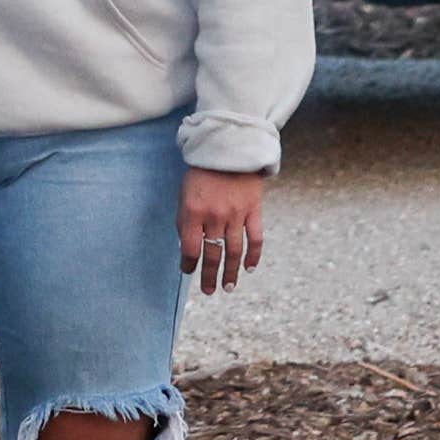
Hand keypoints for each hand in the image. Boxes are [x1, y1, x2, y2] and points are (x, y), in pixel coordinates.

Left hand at [179, 165, 263, 288]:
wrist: (229, 149)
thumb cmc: (202, 174)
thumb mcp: (184, 194)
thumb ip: (184, 221)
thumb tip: (186, 248)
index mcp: (193, 211)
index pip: (189, 247)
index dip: (188, 263)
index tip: (188, 271)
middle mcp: (214, 215)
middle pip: (212, 254)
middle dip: (209, 276)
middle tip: (209, 291)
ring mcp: (236, 214)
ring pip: (234, 251)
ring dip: (231, 272)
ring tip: (228, 287)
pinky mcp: (254, 210)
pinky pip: (256, 238)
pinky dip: (254, 255)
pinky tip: (250, 268)